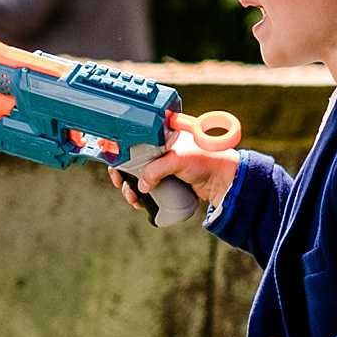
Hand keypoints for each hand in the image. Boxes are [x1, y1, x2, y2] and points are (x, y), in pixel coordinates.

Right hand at [106, 136, 240, 215]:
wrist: (224, 180)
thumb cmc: (205, 160)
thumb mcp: (177, 160)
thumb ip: (156, 169)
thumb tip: (141, 186)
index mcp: (162, 135)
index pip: (134, 139)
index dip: (120, 150)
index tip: (112, 163)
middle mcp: (160, 148)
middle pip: (132, 160)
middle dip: (124, 174)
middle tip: (120, 184)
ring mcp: (164, 165)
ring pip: (138, 176)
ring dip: (131, 188)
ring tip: (133, 198)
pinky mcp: (169, 180)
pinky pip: (149, 186)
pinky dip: (142, 194)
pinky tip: (140, 201)